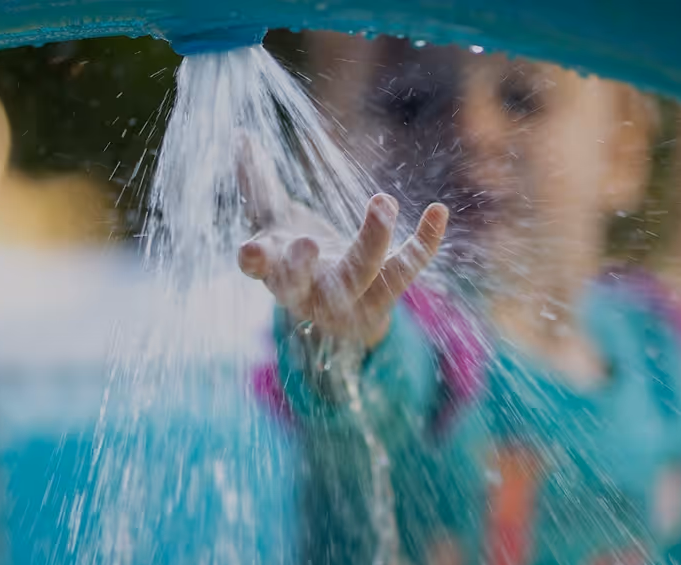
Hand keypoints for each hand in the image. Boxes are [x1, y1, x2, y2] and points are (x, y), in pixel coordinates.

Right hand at [238, 193, 448, 347]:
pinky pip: (408, 268)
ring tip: (382, 200)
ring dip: (372, 239)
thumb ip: (258, 184)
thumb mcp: (276, 225)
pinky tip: (439, 211)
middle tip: (308, 242)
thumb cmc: (301, 261)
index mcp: (278, 273)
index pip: (262, 270)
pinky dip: (426, 241)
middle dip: (306, 266)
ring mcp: (351, 298)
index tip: (251, 250)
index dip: (255, 261)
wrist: (342, 313)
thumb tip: (241, 136)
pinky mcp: (387, 294)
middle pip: (308, 283)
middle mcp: (312, 292)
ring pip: (362, 273)